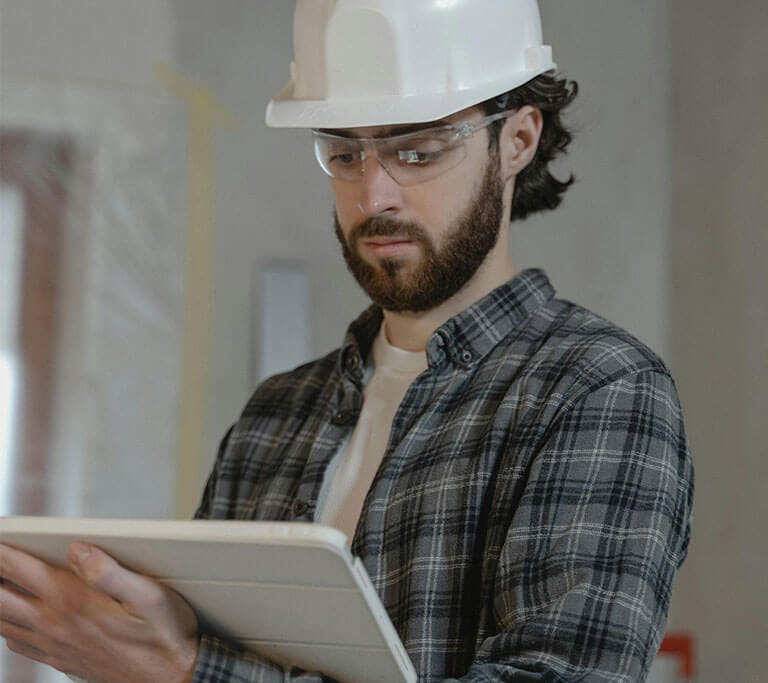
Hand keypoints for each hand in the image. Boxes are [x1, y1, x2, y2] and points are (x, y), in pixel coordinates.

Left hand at [0, 541, 199, 682]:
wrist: (171, 680)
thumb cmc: (164, 636)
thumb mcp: (149, 595)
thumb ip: (109, 570)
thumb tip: (78, 549)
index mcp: (73, 602)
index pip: (21, 570)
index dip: (2, 550)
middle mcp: (55, 624)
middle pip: (0, 597)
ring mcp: (54, 645)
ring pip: (3, 622)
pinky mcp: (60, 659)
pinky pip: (17, 643)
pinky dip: (5, 626)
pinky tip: (12, 618)